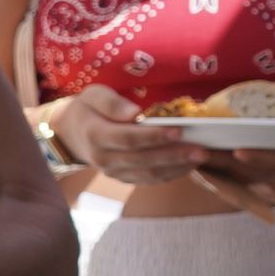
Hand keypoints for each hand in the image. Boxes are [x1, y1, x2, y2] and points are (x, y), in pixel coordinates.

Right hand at [45, 85, 207, 186]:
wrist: (72, 133)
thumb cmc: (88, 108)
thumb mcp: (94, 95)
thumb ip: (112, 103)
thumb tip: (135, 113)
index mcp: (96, 135)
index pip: (129, 139)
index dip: (155, 136)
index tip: (179, 130)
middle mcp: (104, 159)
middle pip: (144, 160)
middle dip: (175, 156)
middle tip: (202, 150)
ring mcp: (114, 172)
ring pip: (149, 174)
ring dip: (178, 168)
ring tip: (201, 158)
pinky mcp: (124, 178)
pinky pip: (150, 180)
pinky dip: (171, 174)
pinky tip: (189, 165)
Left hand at [195, 139, 274, 221]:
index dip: (260, 159)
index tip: (241, 152)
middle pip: (250, 173)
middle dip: (226, 165)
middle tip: (202, 153)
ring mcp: (271, 188)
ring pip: (239, 180)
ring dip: (216, 171)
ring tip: (191, 158)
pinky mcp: (262, 189)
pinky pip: (237, 184)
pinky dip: (218, 178)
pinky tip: (196, 169)